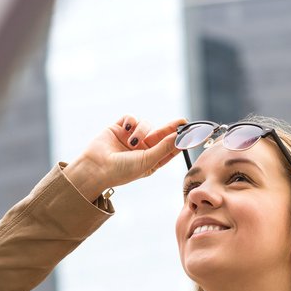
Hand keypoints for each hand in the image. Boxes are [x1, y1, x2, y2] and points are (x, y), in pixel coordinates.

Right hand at [64, 115, 186, 200]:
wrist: (95, 168)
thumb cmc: (121, 171)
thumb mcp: (147, 161)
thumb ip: (164, 148)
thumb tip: (180, 137)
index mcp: (150, 160)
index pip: (169, 148)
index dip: (181, 140)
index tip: (195, 133)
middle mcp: (141, 149)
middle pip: (161, 134)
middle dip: (170, 129)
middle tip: (182, 122)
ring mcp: (130, 138)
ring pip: (146, 125)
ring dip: (142, 131)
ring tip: (132, 142)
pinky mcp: (119, 128)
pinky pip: (131, 118)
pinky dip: (131, 121)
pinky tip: (125, 129)